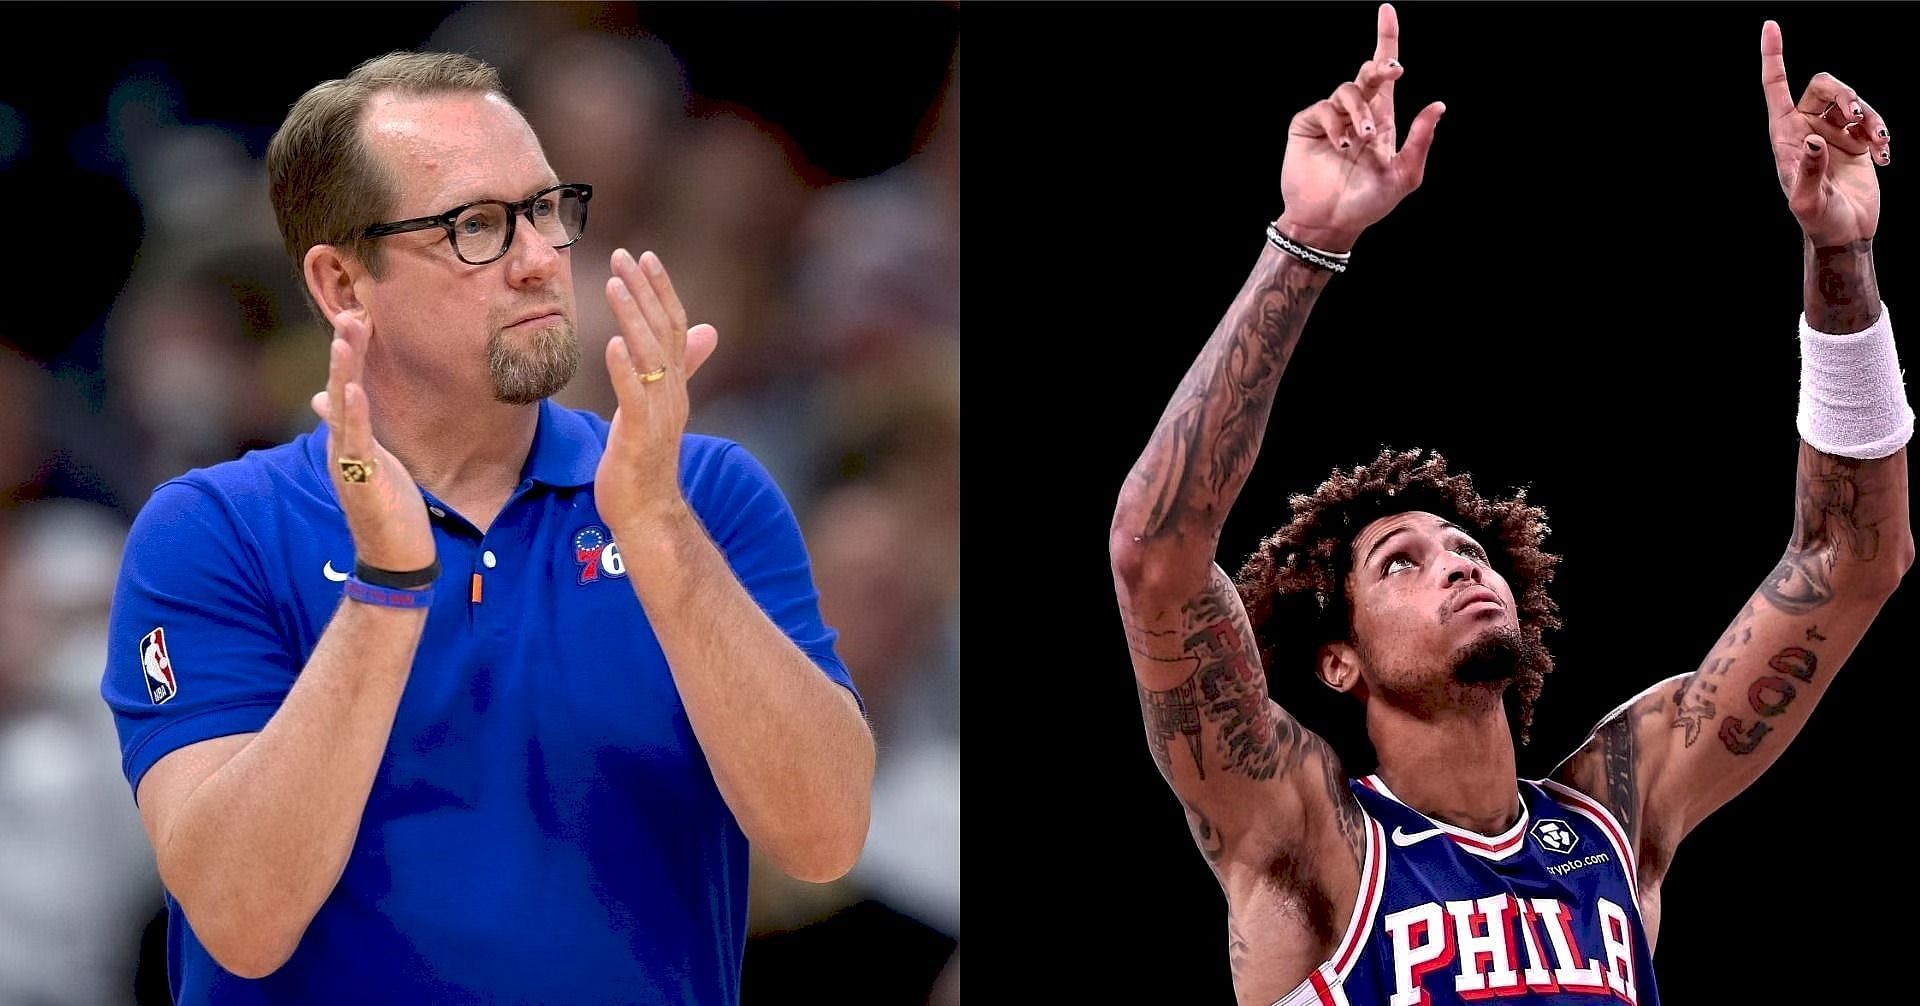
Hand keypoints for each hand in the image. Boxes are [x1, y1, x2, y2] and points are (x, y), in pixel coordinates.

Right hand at [308, 313, 435, 571]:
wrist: (395, 557)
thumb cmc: (387, 509)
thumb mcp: (369, 460)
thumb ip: (351, 427)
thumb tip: (324, 398)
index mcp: (348, 438)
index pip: (346, 384)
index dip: (350, 351)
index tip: (356, 315)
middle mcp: (343, 445)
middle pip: (340, 387)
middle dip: (346, 350)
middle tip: (350, 311)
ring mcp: (349, 461)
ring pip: (343, 408)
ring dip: (343, 372)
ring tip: (344, 337)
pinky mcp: (362, 479)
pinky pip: (355, 441)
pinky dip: (353, 414)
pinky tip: (352, 389)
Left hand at [596, 248, 719, 533]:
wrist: (648, 512)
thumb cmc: (646, 460)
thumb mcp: (663, 406)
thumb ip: (683, 367)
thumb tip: (707, 330)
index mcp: (675, 384)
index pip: (675, 326)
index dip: (662, 290)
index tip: (646, 256)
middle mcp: (673, 392)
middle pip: (664, 331)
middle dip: (645, 290)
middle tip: (625, 254)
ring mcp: (659, 413)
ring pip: (650, 355)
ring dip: (633, 317)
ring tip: (614, 284)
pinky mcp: (641, 434)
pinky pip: (635, 396)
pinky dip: (625, 368)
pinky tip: (612, 344)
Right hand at [1275, 3, 1445, 251]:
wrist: (1329, 222)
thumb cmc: (1367, 203)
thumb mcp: (1404, 177)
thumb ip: (1420, 140)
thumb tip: (1438, 105)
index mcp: (1383, 119)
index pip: (1385, 74)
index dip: (1386, 39)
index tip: (1387, 10)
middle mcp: (1357, 113)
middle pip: (1367, 73)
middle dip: (1382, 66)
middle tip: (1394, 72)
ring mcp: (1331, 118)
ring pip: (1347, 91)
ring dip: (1359, 111)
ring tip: (1362, 139)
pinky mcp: (1307, 125)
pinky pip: (1322, 109)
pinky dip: (1334, 124)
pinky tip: (1340, 145)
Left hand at [1761, 19, 1890, 245]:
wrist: (1844, 232)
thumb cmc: (1817, 220)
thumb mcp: (1807, 201)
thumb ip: (1809, 172)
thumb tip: (1814, 142)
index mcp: (1785, 135)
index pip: (1776, 87)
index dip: (1773, 57)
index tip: (1770, 26)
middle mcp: (1807, 127)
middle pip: (1825, 85)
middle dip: (1845, 93)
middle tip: (1858, 116)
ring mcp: (1833, 132)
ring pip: (1853, 100)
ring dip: (1870, 117)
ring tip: (1878, 144)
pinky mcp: (1857, 140)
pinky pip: (1872, 120)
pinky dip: (1881, 134)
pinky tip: (1884, 157)